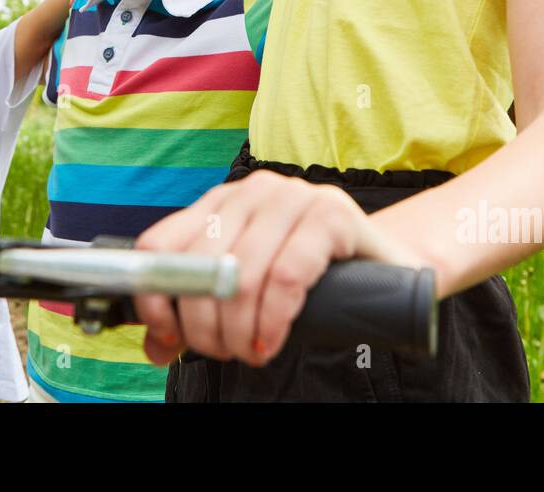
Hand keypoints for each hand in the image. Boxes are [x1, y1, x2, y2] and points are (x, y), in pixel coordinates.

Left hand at [131, 170, 423, 367]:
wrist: (388, 269)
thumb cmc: (311, 280)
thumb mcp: (246, 292)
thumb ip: (200, 310)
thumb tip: (155, 346)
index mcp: (221, 201)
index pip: (161, 244)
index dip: (156, 297)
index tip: (168, 336)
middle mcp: (253, 190)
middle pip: (200, 267)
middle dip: (205, 327)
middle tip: (225, 354)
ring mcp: (294, 196)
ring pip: (241, 275)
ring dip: (239, 330)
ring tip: (250, 352)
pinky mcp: (331, 213)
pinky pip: (286, 276)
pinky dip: (273, 319)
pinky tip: (271, 340)